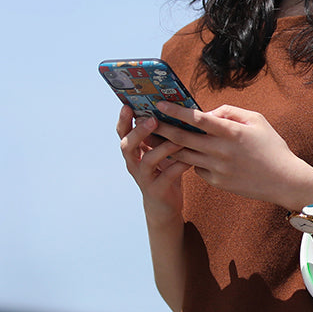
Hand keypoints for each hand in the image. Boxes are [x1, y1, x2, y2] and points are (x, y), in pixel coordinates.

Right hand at [116, 107, 188, 221]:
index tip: (127, 105)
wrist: (164, 206)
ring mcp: (143, 178)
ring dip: (163, 148)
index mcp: (134, 152)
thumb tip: (173, 110)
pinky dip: (179, 166)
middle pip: (127, 146)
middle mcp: (134, 164)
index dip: (123, 120)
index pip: (123, 133)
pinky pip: (167, 176)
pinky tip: (190, 160)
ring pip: (147, 161)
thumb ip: (161, 136)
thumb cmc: (164, 173)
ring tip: (178, 140)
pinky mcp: (157, 190)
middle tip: (153, 120)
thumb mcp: (159, 153)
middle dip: (139, 132)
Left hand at [152, 100, 312, 273]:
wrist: (284, 180)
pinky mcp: (216, 182)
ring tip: (154, 137)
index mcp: (231, 132)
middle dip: (161, 128)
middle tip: (145, 120)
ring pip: (184, 155)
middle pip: (182, 138)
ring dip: (167, 146)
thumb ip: (229, 112)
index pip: (197, 118)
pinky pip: (196, 168)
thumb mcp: (256, 120)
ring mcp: (217, 169)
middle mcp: (221, 151)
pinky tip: (186, 154)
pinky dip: (190, 160)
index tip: (159, 103)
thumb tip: (206, 111)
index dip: (176, 110)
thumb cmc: (271, 146)